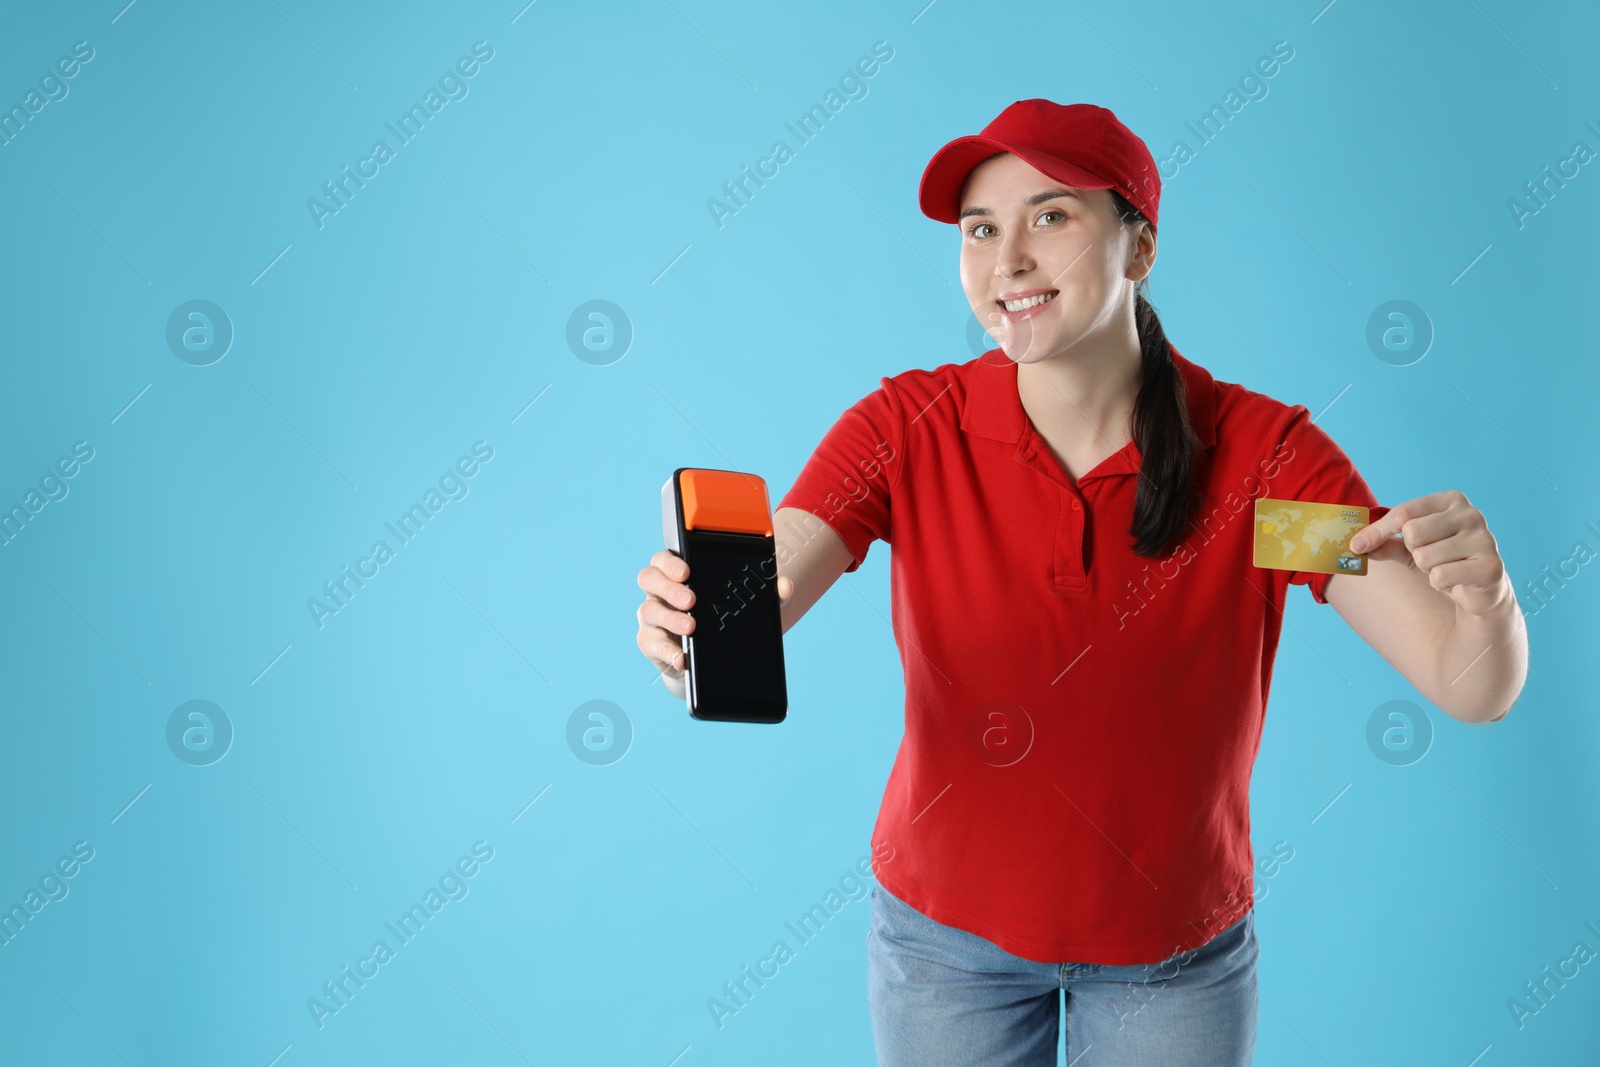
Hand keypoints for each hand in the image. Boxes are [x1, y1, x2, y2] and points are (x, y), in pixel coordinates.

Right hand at [636, 549, 793, 693]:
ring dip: (670, 618)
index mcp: (678, 575)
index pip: (665, 559)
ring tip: (692, 628)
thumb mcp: (745, 606)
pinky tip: (682, 658)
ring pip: (648, 610)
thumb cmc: (724, 620)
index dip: (671, 563)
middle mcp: (660, 592)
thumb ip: (766, 594)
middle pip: (649, 578)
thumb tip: (785, 585)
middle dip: (669, 587)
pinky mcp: (651, 643)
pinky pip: (650, 644)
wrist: (712, 661)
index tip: (687, 571)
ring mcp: (652, 617)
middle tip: (691, 600)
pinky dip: (667, 652)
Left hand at [1348, 490, 1510, 615]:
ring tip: (1446, 568)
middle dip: (1413, 552)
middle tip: (1430, 557)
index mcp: (1451, 500)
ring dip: (1428, 570)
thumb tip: (1357, 545)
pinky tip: (1456, 580)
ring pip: (1425, 557)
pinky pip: (1440, 576)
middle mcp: (1471, 514)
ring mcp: (1485, 539)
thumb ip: (1384, 542)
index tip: (1357, 546)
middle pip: (1412, 533)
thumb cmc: (1442, 559)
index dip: (1377, 532)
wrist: (1480, 587)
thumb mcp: (1409, 547)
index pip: (1402, 513)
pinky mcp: (1491, 566)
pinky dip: (1440, 583)